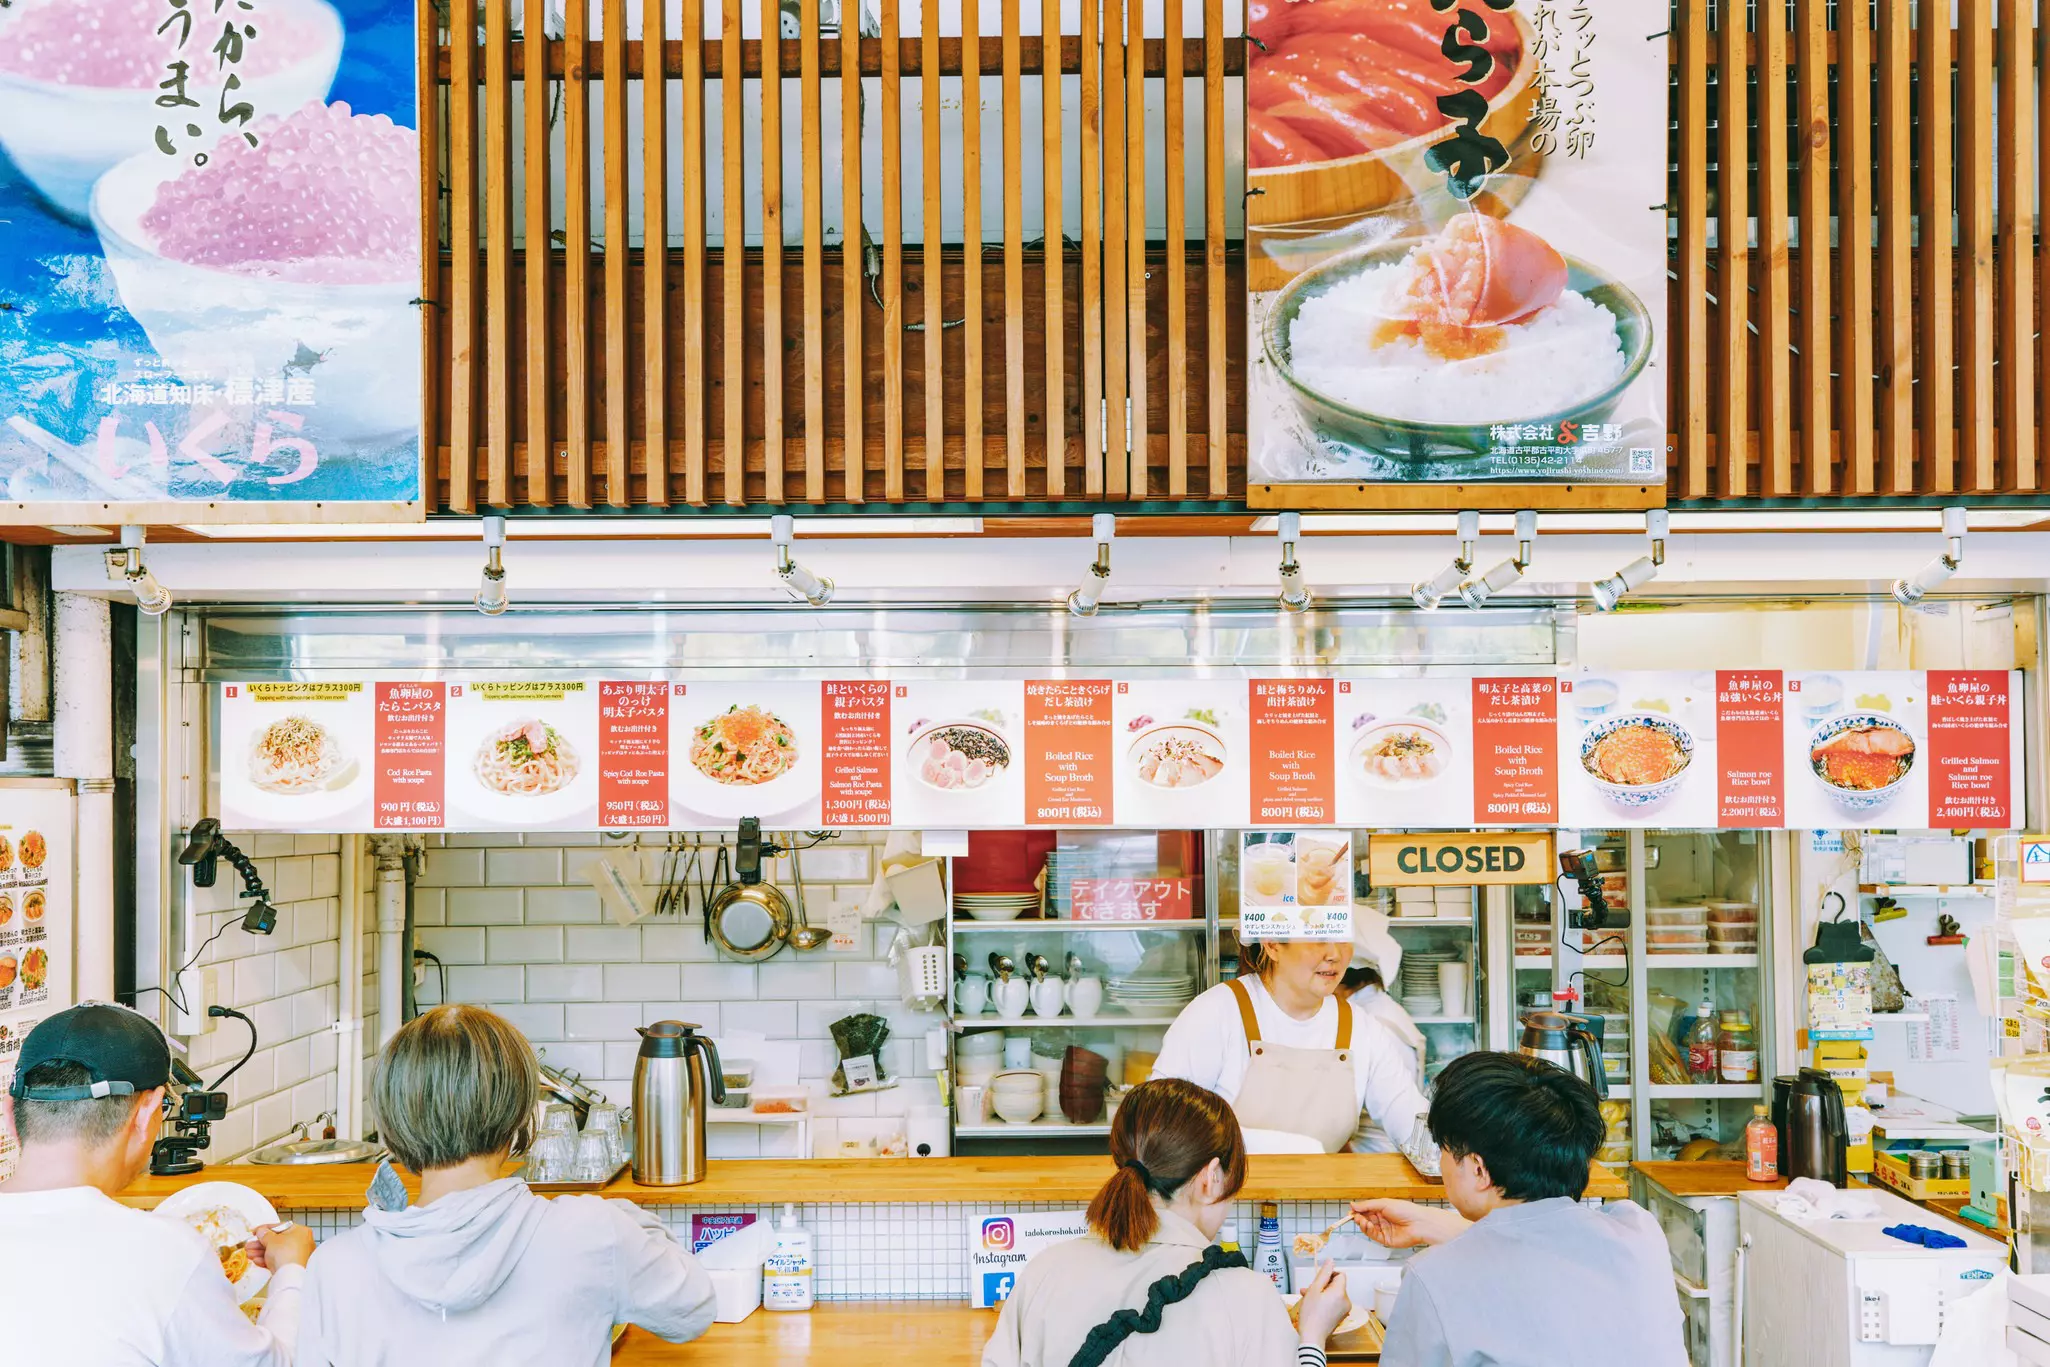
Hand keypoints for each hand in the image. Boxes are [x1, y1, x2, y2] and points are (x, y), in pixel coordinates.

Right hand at [252, 1222, 315, 1271]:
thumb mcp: (271, 1240)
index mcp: (301, 1231)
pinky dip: (267, 1260)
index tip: (256, 1231)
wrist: (288, 1274)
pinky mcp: (291, 1267)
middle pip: (277, 1241)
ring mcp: (297, 1255)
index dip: (266, 1228)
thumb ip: (264, 1234)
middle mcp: (302, 1242)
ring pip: (276, 1252)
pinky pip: (278, 1260)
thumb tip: (261, 1231)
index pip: (281, 1227)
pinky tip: (256, 1260)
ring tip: (249, 1254)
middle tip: (249, 1245)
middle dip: (260, 1244)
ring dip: (260, 1252)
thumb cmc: (285, 1253)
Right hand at [1294, 1260, 1350, 1348]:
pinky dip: (1325, 1301)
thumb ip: (1323, 1273)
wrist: (1313, 1337)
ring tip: (1308, 1298)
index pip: (1340, 1275)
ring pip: (1334, 1294)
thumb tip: (1330, 1261)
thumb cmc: (1311, 1314)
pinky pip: (1334, 1302)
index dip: (1328, 1275)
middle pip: (1336, 1284)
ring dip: (1321, 1293)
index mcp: (1341, 1292)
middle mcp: (1346, 1300)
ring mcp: (1344, 1309)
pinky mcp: (1341, 1316)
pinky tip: (1313, 1305)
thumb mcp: (1314, 1289)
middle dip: (1322, 1285)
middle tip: (1308, 1290)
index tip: (1317, 1281)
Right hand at [1350, 1198, 1469, 1249]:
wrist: (1419, 1224)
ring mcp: (1384, 1230)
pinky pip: (1373, 1236)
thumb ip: (1367, 1205)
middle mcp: (1382, 1220)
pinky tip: (1368, 1225)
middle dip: (1359, 1218)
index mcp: (1382, 1209)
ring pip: (1368, 1228)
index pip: (1366, 1210)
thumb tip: (1353, 1205)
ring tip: (1362, 1220)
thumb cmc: (1406, 1211)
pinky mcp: (1386, 1240)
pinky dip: (1368, 1231)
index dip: (1358, 1211)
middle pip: (1365, 1220)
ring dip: (1362, 1224)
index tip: (1351, 1211)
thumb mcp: (1384, 1203)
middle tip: (1355, 1216)